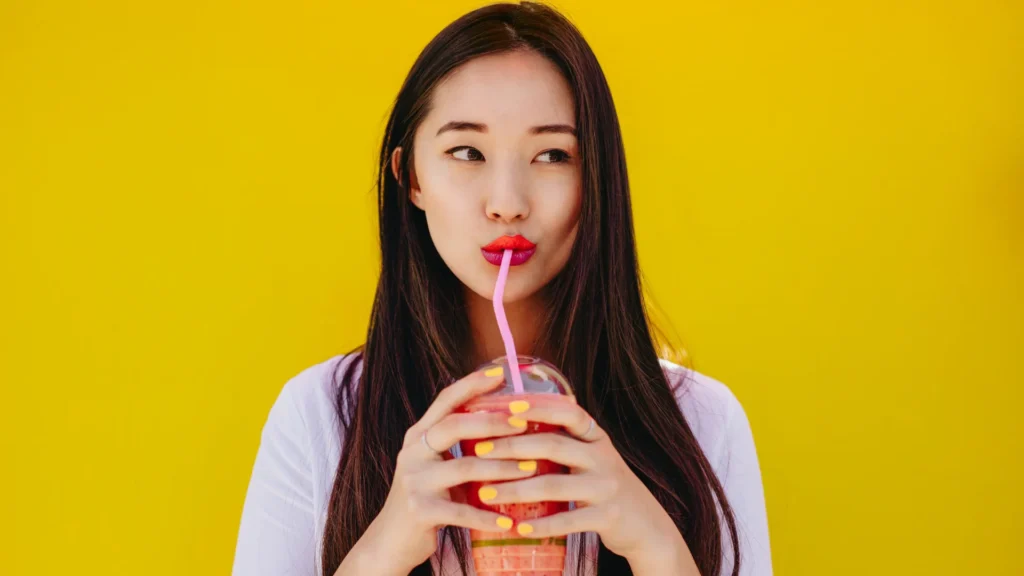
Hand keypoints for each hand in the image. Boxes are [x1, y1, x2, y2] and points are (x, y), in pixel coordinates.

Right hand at [339, 369, 537, 575]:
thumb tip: (503, 423)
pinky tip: (510, 520)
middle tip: (524, 423)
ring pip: (465, 467)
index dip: (472, 385)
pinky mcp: (420, 511)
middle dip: (493, 422)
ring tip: (532, 469)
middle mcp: (412, 453)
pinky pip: (462, 511)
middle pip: (454, 426)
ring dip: (503, 468)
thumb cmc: (424, 499)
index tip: (501, 373)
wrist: (390, 541)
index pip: (445, 401)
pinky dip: (488, 516)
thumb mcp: (434, 466)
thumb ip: (455, 445)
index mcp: (418, 436)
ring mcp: (414, 481)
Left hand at [473, 400, 698, 571]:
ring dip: (515, 490)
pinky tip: (518, 527)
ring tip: (485, 494)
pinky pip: (569, 521)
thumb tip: (517, 423)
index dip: (538, 407)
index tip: (507, 406)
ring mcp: (607, 486)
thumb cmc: (607, 488)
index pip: (568, 412)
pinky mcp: (608, 516)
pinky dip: (542, 525)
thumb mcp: (593, 458)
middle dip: (512, 447)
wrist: (648, 526)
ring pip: (554, 485)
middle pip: (552, 445)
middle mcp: (603, 456)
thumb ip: (566, 442)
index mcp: (596, 438)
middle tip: (479, 449)